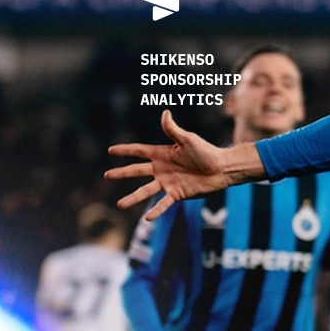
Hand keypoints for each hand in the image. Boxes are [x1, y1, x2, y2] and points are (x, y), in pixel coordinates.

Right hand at [106, 110, 250, 219]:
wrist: (222, 169)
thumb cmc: (207, 151)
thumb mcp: (188, 140)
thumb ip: (173, 130)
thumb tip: (165, 113)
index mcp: (162, 154)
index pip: (139, 151)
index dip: (126, 150)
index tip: (110, 151)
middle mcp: (162, 169)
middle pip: (137, 171)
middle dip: (122, 173)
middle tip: (107, 175)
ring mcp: (168, 182)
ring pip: (146, 191)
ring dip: (133, 197)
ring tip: (119, 205)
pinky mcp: (177, 194)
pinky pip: (164, 204)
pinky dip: (156, 210)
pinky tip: (147, 218)